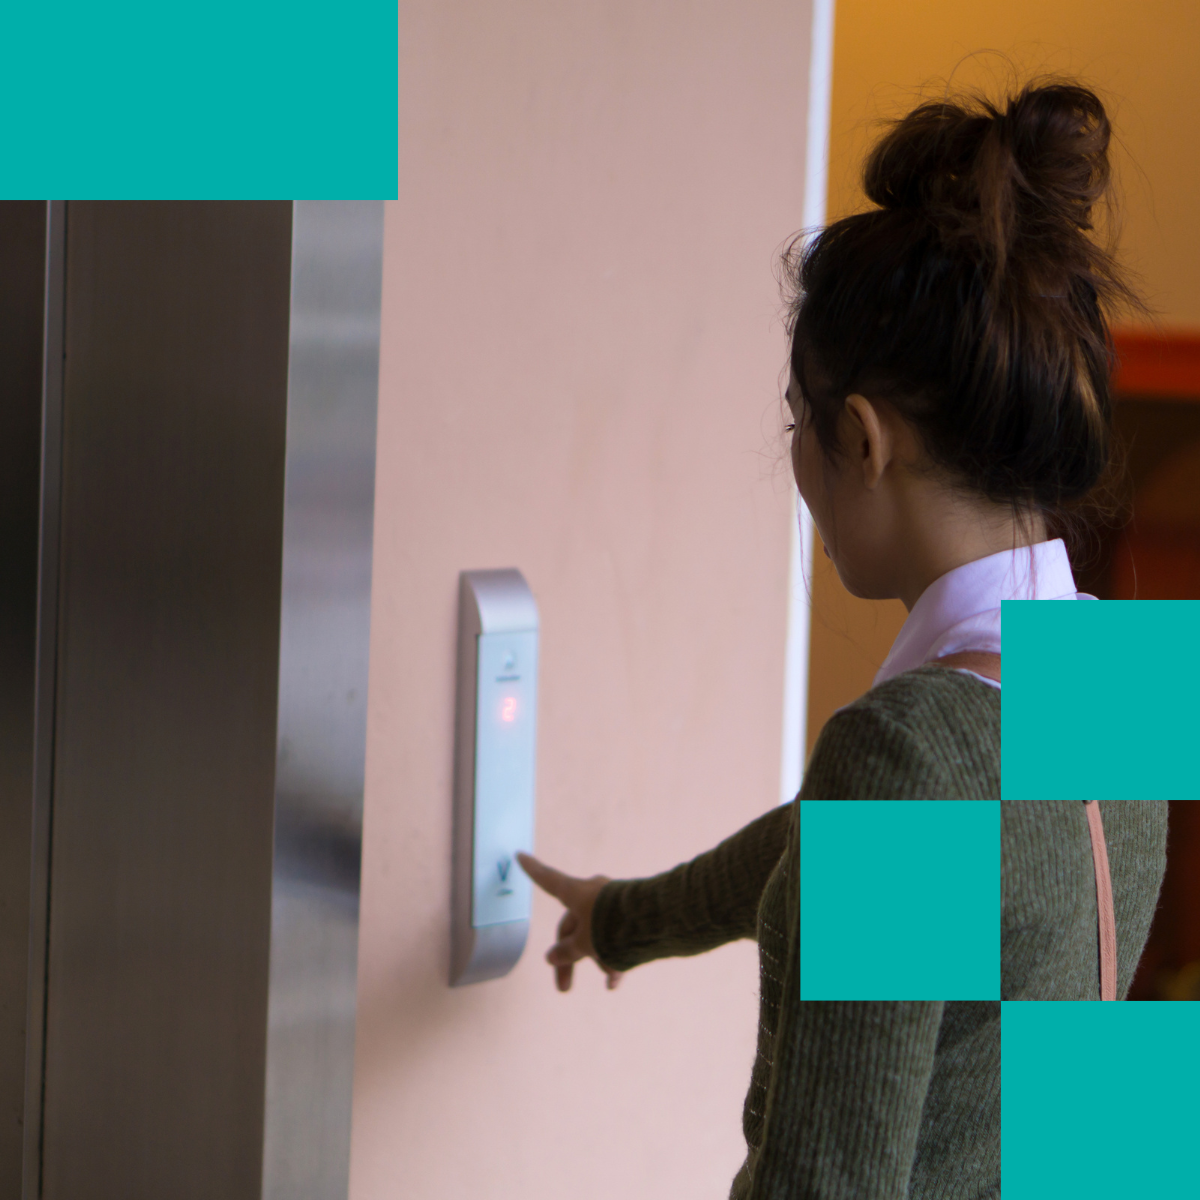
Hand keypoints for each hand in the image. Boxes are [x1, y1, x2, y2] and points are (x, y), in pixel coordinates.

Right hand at [516, 852, 623, 992]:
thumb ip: (567, 950)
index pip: (547, 879)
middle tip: (564, 988)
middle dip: (568, 958)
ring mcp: (612, 903)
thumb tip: (551, 956)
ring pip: (596, 934)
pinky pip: (616, 936)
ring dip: (597, 959)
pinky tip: (615, 982)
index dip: (532, 869)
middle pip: (572, 926)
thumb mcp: (585, 944)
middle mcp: (593, 894)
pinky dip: (614, 957)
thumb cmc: (614, 927)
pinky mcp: (631, 914)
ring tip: (608, 982)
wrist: (658, 921)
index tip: (519, 854)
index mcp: (576, 893)